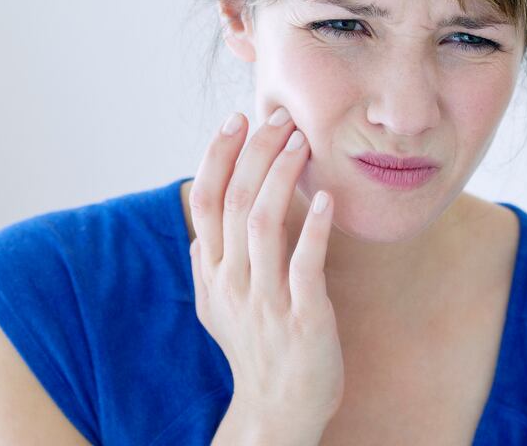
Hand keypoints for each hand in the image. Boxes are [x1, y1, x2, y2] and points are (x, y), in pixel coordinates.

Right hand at [188, 107, 343, 437]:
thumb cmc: (255, 351)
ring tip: (301, 142)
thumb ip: (208, 265)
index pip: (206, 200)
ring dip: (282, 177)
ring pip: (263, 224)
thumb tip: (199, 229)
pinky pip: (304, 264)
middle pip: (234, 201)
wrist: (278, 409)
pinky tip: (326, 199)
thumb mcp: (217, 307)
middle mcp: (231, 281)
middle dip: (255, 152)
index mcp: (212, 272)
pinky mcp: (302, 317)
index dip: (219, 156)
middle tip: (278, 117)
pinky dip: (314, 228)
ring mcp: (265, 300)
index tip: (237, 121)